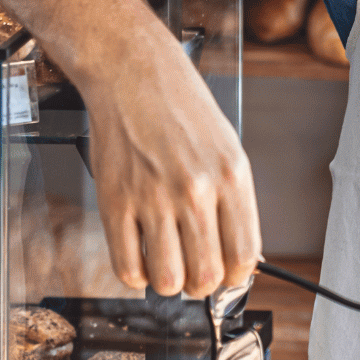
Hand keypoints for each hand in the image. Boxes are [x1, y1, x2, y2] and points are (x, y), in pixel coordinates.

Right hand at [0, 0, 262, 301]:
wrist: (133, 73)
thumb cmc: (181, 107)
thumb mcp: (228, 148)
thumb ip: (234, 201)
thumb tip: (240, 255)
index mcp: (232, 177)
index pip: (245, 256)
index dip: (237, 277)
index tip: (229, 276)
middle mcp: (195, 190)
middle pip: (206, 276)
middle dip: (202, 285)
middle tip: (195, 274)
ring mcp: (153, 198)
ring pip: (167, 280)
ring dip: (169, 283)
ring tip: (168, 265)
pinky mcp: (115, 202)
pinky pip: (127, 266)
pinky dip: (136, 275)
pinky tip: (142, 259)